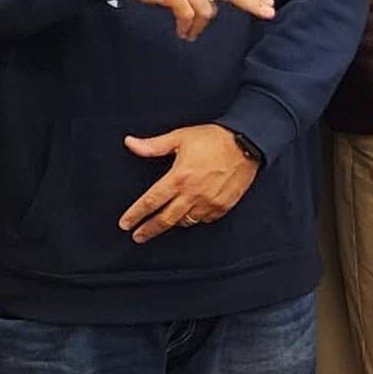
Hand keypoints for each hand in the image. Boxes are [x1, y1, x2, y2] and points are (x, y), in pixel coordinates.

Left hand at [120, 124, 259, 242]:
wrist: (247, 143)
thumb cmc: (213, 138)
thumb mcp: (180, 137)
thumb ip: (153, 145)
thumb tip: (130, 143)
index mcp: (179, 177)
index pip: (151, 201)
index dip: (135, 214)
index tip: (125, 224)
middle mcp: (192, 194)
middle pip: (165, 219)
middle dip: (149, 230)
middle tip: (138, 236)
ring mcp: (209, 203)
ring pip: (184, 222)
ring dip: (172, 224)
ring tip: (163, 223)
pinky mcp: (222, 206)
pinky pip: (203, 220)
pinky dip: (194, 219)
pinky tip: (189, 215)